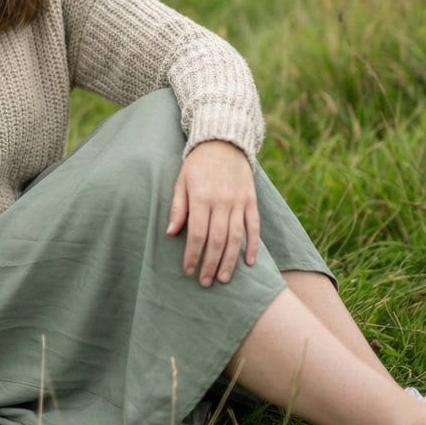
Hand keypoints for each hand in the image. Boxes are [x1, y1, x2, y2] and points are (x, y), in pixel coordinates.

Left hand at [166, 140, 259, 285]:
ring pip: (236, 237)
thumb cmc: (198, 164)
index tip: (188, 271)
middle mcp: (222, 201)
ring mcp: (239, 201)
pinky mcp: (251, 200)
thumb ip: (178, 207)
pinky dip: (254, 245)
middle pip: (217, 240)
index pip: (196, 233)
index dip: (192, 254)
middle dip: (210, 263)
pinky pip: (254, 226)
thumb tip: (170, 233)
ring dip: (230, 261)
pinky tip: (249, 262)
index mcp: (202, 197)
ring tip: (224, 279)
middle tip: (205, 282)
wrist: (224, 142)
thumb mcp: (182, 181)